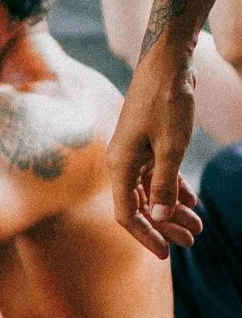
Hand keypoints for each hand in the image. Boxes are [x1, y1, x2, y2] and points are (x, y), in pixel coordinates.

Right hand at [112, 37, 202, 251]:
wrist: (167, 64)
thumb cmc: (167, 102)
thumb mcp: (172, 147)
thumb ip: (165, 184)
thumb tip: (162, 217)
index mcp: (120, 165)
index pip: (128, 213)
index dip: (147, 235)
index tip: (168, 253)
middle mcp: (122, 162)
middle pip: (141, 205)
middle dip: (166, 226)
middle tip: (191, 242)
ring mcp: (134, 153)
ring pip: (152, 191)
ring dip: (173, 209)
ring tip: (197, 226)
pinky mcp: (147, 143)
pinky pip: (158, 175)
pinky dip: (174, 189)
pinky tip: (191, 202)